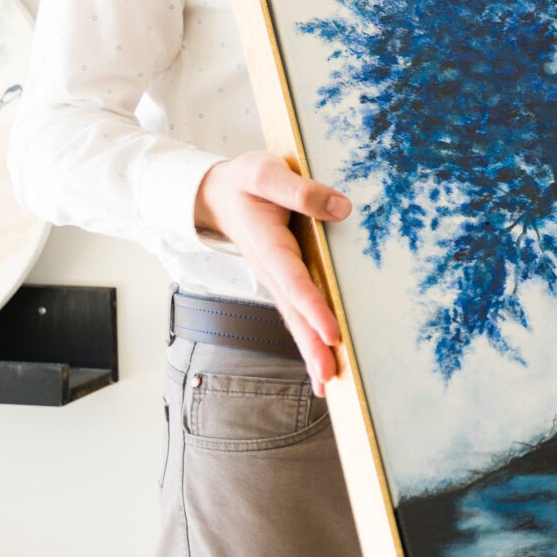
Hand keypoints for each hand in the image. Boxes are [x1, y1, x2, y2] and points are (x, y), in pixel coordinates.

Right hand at [192, 152, 351, 394]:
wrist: (215, 193)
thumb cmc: (243, 182)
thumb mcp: (265, 173)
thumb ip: (300, 190)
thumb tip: (341, 208)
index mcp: (269, 245)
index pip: (294, 282)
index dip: (313, 308)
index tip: (332, 333)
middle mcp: (271, 269)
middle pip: (294, 314)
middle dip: (312, 347)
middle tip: (331, 379)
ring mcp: (275, 278)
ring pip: (294, 319)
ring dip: (311, 351)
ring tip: (330, 383)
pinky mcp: (282, 279)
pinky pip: (296, 312)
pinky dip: (308, 337)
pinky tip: (323, 360)